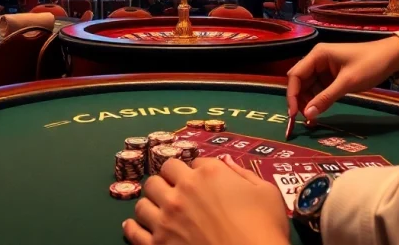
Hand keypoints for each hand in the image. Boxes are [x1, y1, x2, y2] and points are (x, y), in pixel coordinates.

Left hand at [124, 156, 288, 244]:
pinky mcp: (157, 244)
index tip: (201, 182)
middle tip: (177, 193)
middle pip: (160, 175)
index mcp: (208, 174)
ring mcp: (166, 219)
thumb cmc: (264, 229)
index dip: (196, 172)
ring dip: (151, 203)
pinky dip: (133, 227)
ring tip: (160, 211)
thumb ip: (242, 173)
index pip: (190, 162)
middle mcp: (182, 191)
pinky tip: (136, 226)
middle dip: (168, 181)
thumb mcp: (266, 193)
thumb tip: (225, 162)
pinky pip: (133, 230)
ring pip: (142, 201)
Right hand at [287, 36, 398, 121]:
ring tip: (312, 118)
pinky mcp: (331, 76)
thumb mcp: (347, 82)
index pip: (295, 75)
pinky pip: (319, 89)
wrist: (392, 57)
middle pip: (300, 81)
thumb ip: (326, 98)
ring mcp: (324, 68)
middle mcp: (317, 60)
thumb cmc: (369, 64)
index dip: (292, 95)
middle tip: (303, 118)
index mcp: (317, 55)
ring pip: (308, 87)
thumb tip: (307, 115)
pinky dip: (318, 100)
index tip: (294, 114)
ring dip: (308, 102)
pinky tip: (319, 111)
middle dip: (299, 99)